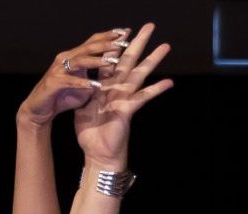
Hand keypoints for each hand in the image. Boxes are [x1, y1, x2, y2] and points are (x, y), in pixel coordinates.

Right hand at [19, 31, 128, 128]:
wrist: (38, 110)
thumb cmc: (61, 98)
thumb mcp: (83, 87)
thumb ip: (95, 79)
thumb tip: (110, 76)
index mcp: (73, 57)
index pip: (93, 42)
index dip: (108, 36)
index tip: (125, 34)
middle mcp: (65, 59)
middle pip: (88, 47)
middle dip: (106, 45)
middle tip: (123, 44)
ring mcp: (58, 70)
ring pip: (80, 60)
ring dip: (97, 61)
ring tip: (112, 62)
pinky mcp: (53, 83)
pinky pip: (70, 81)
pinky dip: (82, 83)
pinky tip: (94, 86)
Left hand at [73, 23, 172, 168]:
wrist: (97, 153)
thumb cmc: (90, 133)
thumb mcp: (83, 108)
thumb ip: (85, 92)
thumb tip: (78, 80)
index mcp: (104, 88)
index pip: (110, 62)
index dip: (114, 46)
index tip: (121, 31)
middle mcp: (117, 90)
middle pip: (129, 62)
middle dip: (138, 43)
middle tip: (149, 26)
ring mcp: (124, 99)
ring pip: (139, 75)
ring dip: (152, 60)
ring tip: (165, 46)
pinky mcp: (127, 111)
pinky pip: (142, 98)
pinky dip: (155, 90)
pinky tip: (169, 82)